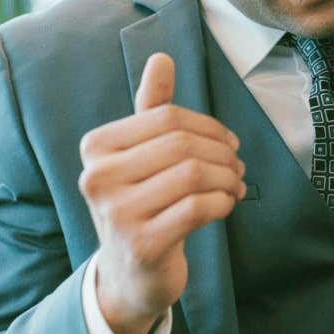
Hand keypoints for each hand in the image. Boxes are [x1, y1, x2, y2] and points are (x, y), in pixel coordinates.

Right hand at [78, 52, 245, 333]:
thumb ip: (150, 107)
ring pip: (194, 174)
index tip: (228, 143)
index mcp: (95, 148)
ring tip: (236, 185)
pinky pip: (199, 207)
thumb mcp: (141, 154)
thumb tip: (162, 57)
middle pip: (182, 143)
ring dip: (228, 178)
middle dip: (222, 152)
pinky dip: (224, 202)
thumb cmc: (142, 202)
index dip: (208, 126)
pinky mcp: (143, 244)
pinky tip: (227, 204)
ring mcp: (117, 214)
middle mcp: (98, 178)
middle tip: (238, 166)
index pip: (166, 116)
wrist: (130, 275)